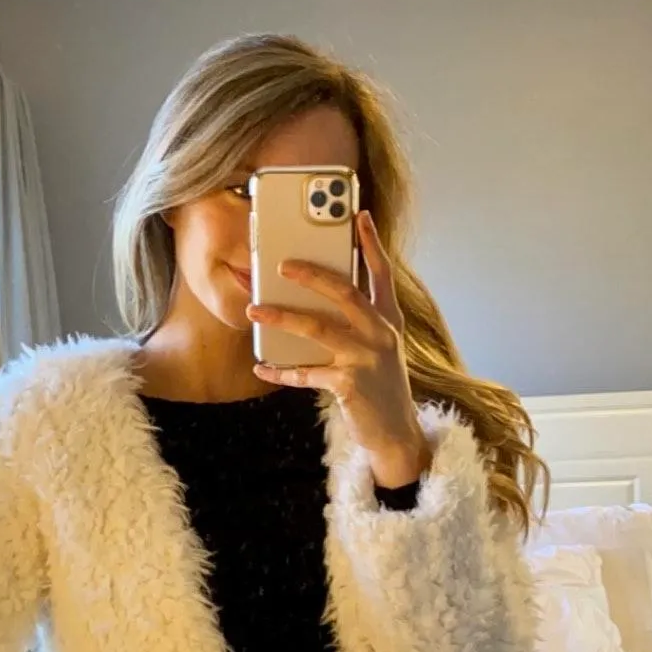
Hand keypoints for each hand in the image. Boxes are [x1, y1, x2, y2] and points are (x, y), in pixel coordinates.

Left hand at [247, 211, 432, 487]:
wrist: (396, 436)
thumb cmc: (381, 391)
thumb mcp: (380, 351)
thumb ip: (361, 325)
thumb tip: (318, 304)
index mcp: (388, 321)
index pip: (381, 274)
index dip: (371, 244)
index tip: (359, 215)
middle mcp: (380, 334)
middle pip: (344, 292)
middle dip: (311, 274)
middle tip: (282, 265)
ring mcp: (365, 358)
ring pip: (317, 328)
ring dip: (281, 318)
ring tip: (254, 311)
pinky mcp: (349, 384)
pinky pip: (306, 372)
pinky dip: (282, 371)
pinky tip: (263, 367)